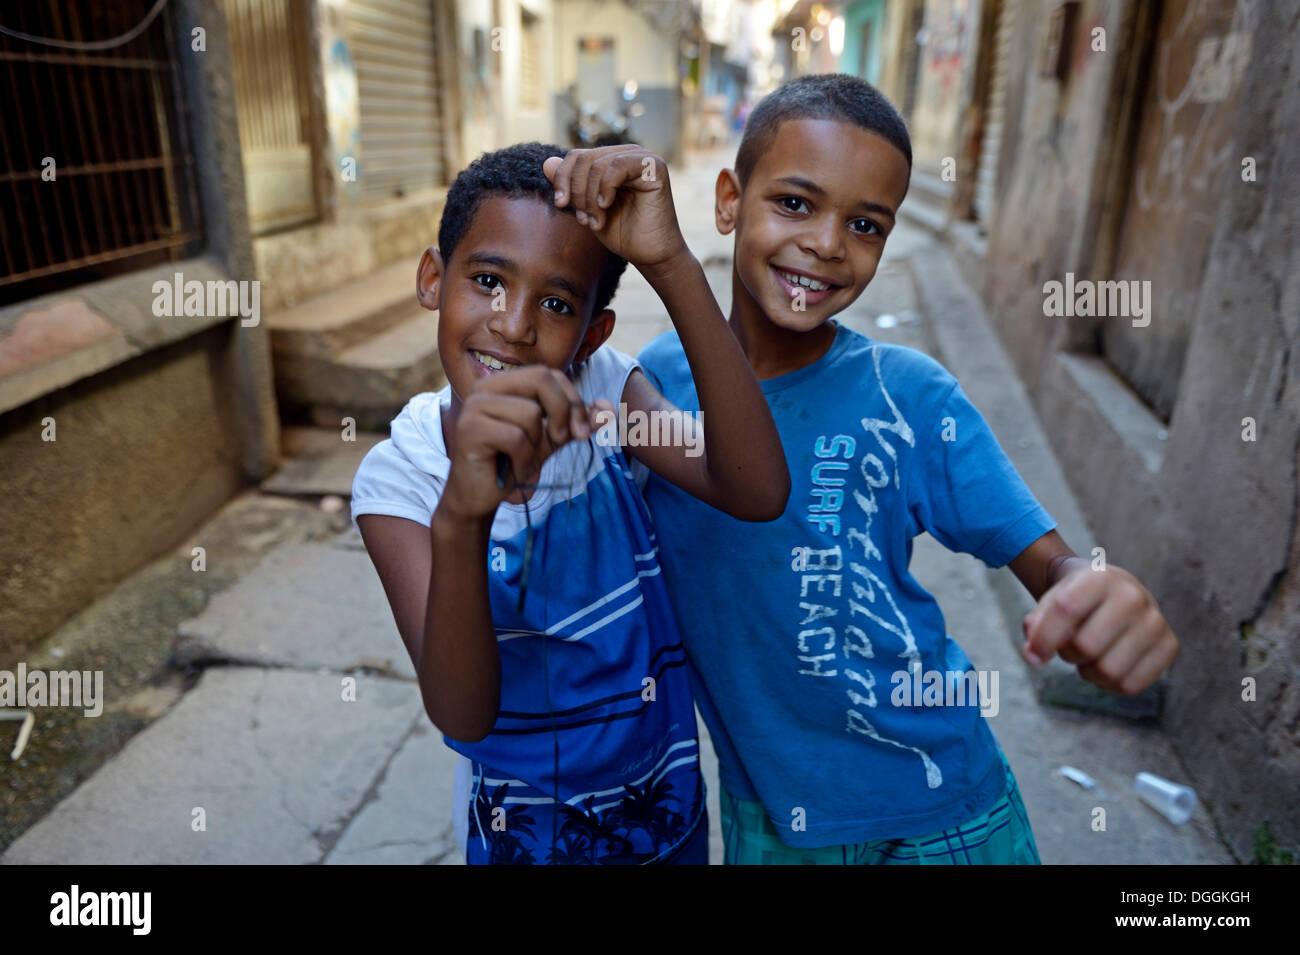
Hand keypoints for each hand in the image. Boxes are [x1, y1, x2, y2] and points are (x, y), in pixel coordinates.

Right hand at [441, 366, 604, 518]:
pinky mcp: (469, 429)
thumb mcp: (551, 440)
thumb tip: (609, 409)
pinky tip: (512, 471)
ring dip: (536, 447)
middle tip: (562, 440)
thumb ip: (576, 422)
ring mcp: (474, 406)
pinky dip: (523, 461)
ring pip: (530, 414)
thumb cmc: (512, 464)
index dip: (573, 400)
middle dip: (563, 412)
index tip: (583, 432)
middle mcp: (485, 388)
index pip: (549, 374)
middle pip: (541, 379)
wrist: (479, 498)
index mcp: (503, 384)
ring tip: (523, 461)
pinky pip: (516, 438)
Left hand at [543, 146, 688, 271]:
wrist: (649, 254)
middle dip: (577, 192)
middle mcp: (627, 153)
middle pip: (584, 159)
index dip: (563, 178)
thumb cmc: (622, 232)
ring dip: (590, 197)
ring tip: (595, 221)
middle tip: (583, 220)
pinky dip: (605, 188)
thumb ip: (570, 185)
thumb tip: (546, 162)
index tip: (561, 205)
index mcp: (611, 160)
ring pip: (598, 164)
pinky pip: (617, 166)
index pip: (577, 156)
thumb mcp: (586, 207)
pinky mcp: (654, 166)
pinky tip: (606, 206)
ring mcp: (641, 157)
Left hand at [1021, 561, 1178, 694]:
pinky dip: (1110, 685)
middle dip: (1068, 654)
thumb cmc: (1075, 601)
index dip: (1044, 639)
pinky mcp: (1169, 646)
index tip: (1033, 655)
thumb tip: (1033, 656)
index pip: (1066, 609)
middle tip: (1070, 648)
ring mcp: (1156, 621)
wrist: (1111, 593)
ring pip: (1109, 671)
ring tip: (1089, 657)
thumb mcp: (1050, 603)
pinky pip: (1131, 685)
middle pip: (1086, 646)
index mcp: (1100, 577)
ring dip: (1088, 672)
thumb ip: (1036, 626)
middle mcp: (1134, 596)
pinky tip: (1106, 667)